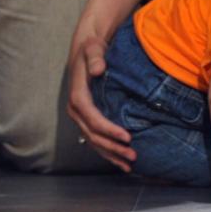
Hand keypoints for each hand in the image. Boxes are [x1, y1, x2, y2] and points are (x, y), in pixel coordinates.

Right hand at [66, 28, 134, 171]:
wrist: (86, 48)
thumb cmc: (92, 48)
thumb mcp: (92, 48)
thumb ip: (95, 58)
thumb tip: (99, 70)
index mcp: (78, 97)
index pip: (93, 118)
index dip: (109, 129)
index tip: (127, 136)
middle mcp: (77, 110)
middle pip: (94, 135)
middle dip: (113, 147)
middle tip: (133, 155)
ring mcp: (81, 116)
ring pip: (94, 141)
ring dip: (111, 154)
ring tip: (130, 163)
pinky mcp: (88, 118)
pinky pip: (97, 138)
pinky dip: (108, 150)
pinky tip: (121, 159)